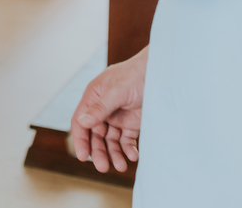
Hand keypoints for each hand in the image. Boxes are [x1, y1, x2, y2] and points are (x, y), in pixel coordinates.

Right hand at [70, 47, 146, 173]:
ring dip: (114, 153)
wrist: (161, 73)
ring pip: (111, 140)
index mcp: (93, 98)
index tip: (83, 156)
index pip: (81, 122)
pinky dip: (128, 149)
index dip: (80, 139)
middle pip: (95, 135)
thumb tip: (82, 122)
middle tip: (103, 167)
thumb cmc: (135, 75)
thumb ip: (100, 107)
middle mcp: (103, 109)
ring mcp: (117, 116)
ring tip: (121, 166)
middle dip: (98, 151)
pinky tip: (133, 156)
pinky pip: (127, 140)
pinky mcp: (132, 123)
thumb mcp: (117, 91)